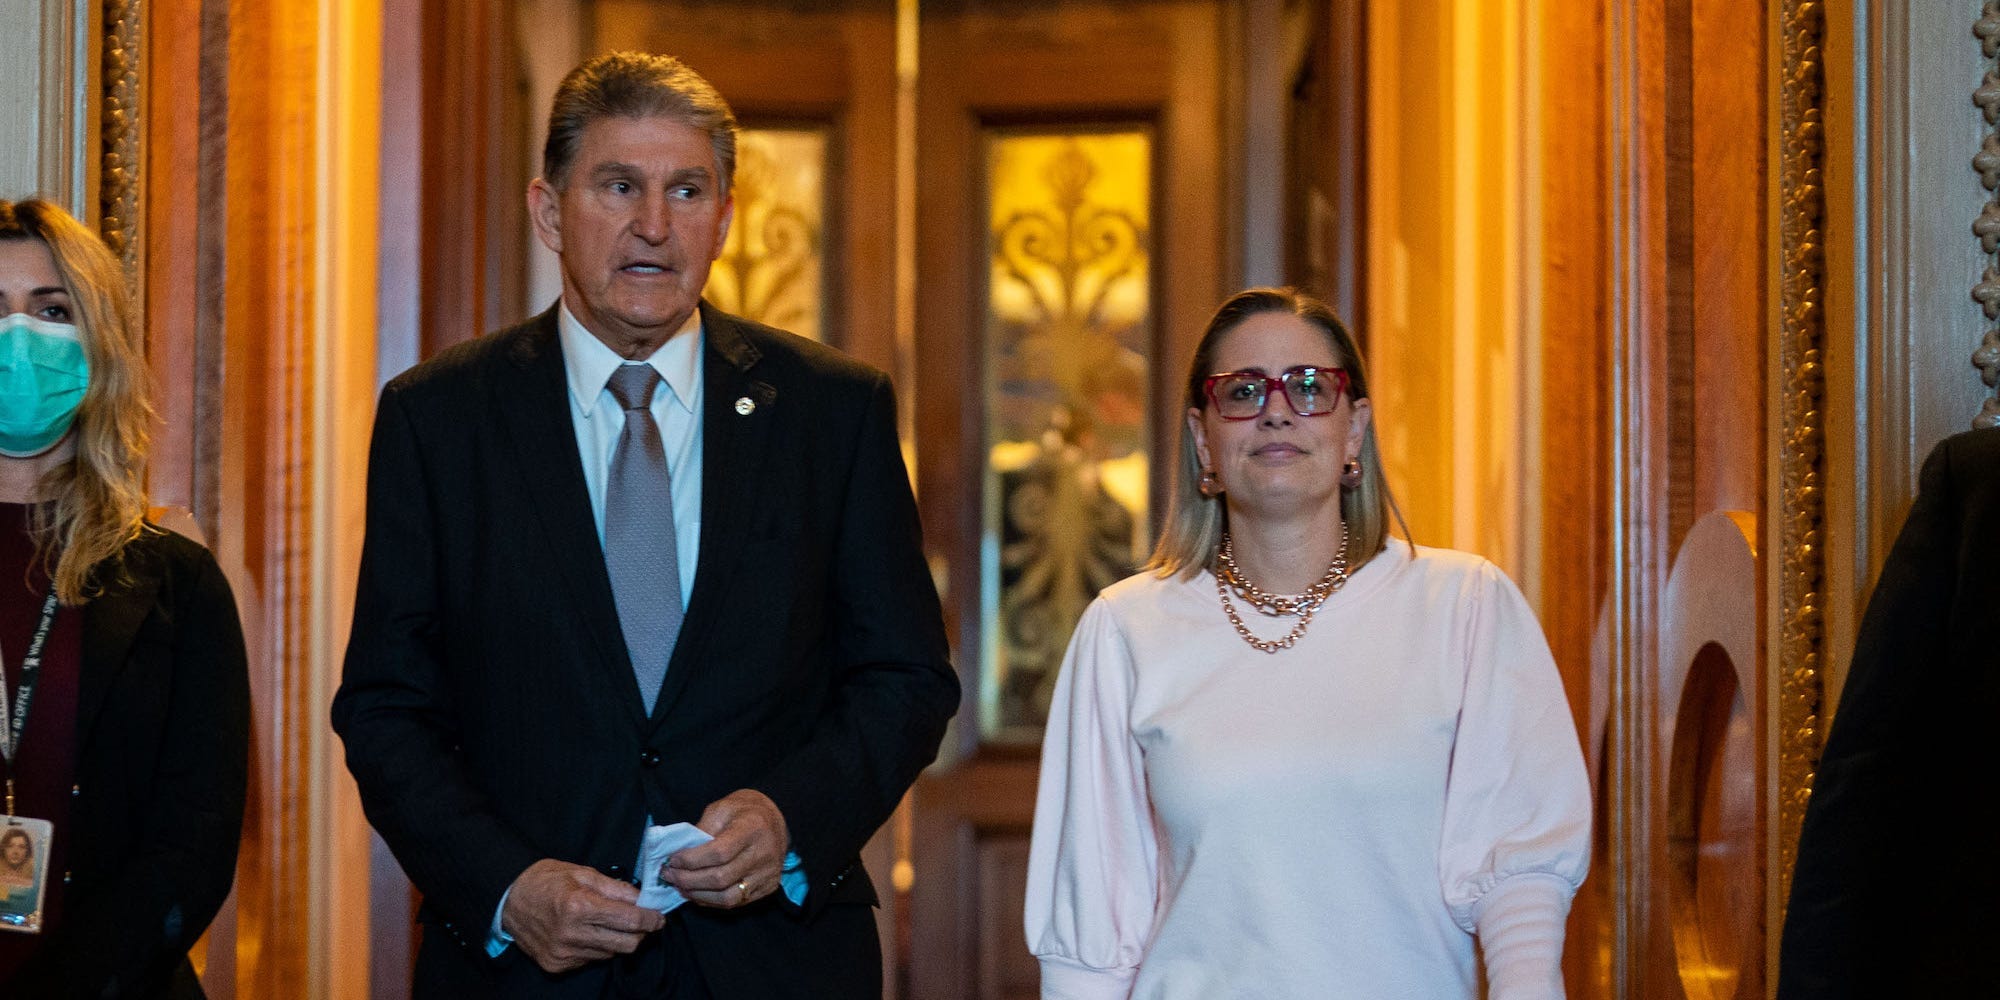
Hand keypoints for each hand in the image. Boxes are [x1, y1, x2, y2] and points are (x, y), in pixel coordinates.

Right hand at [501, 859, 664, 973]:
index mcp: (578, 906)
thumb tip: (642, 898)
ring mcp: (563, 953)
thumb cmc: (545, 881)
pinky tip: (586, 933)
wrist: (507, 901)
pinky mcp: (557, 965)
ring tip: (606, 923)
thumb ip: (615, 887)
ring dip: (617, 940)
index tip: (659, 916)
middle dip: (640, 933)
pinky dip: (596, 947)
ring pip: (611, 953)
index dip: (651, 919)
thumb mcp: (581, 873)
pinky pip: (591, 960)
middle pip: (627, 944)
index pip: (630, 920)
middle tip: (641, 920)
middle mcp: (571, 934)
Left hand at [663, 789, 789, 908]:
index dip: (691, 860)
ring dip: (698, 895)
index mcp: (752, 828)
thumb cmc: (743, 812)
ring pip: (728, 897)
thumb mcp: (721, 809)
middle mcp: (764, 854)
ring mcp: (768, 874)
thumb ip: (701, 830)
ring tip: (680, 887)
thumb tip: (678, 855)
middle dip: (688, 880)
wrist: (774, 820)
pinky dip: (712, 901)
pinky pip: (736, 903)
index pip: (719, 853)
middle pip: (721, 878)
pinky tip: (697, 893)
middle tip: (669, 875)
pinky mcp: (768, 887)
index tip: (672, 860)